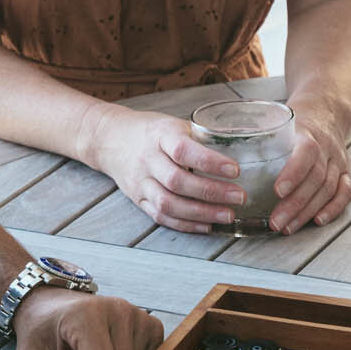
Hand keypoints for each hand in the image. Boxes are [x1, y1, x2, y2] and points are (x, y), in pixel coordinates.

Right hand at [83, 106, 247, 231]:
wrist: (110, 139)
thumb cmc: (150, 131)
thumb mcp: (173, 124)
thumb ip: (199, 138)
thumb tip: (240, 148)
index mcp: (159, 135)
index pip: (183, 150)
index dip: (209, 161)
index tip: (235, 169)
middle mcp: (147, 160)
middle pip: (177, 181)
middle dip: (212, 192)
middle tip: (239, 196)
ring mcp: (140, 182)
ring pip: (169, 203)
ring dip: (201, 213)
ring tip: (228, 215)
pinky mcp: (138, 200)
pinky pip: (162, 217)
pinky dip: (186, 224)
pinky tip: (207, 225)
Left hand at [269, 100, 350, 232]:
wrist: (327, 108)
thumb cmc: (297, 119)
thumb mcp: (279, 119)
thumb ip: (257, 134)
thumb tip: (224, 148)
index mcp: (309, 132)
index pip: (307, 153)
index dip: (294, 173)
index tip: (277, 191)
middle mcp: (327, 148)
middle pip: (316, 178)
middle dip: (295, 204)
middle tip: (275, 222)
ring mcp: (338, 160)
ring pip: (328, 189)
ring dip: (307, 211)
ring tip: (288, 228)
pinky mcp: (346, 171)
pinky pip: (345, 192)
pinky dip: (334, 209)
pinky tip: (318, 221)